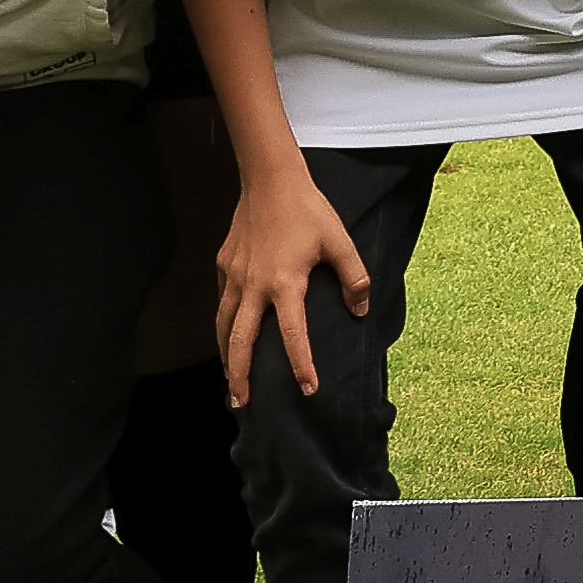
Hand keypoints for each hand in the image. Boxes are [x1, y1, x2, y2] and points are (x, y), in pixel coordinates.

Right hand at [218, 165, 372, 403]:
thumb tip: (360, 310)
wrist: (269, 179)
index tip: (307, 388)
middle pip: (238, 342)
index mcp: (284, 283)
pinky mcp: (224, 265)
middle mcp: (253, 286)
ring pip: (222, 325)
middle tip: (241, 403)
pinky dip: (223, 324)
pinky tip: (228, 333)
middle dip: (239, 376)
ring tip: (229, 381)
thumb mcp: (340, 241)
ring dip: (225, 356)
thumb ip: (354, 278)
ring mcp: (234, 276)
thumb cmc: (308, 210)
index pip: (291, 334)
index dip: (301, 364)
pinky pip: (222, 302)